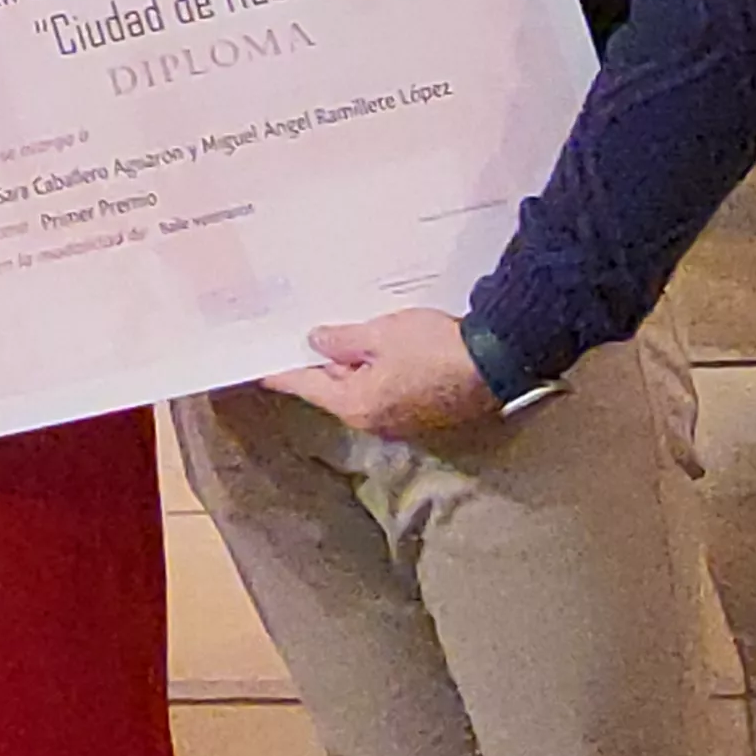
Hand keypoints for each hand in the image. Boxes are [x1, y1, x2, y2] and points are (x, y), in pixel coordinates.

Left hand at [259, 308, 499, 439]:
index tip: (260, 368)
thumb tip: (315, 342)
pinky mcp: (422, 412)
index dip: (283, 372)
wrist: (495, 363)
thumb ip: (342, 340)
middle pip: (334, 390)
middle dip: (320, 364)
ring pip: (361, 390)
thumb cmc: (434, 348)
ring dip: (351, 366)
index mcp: (356, 405)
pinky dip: (375, 371)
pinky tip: (376, 348)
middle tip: (300, 338)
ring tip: (339, 336)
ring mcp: (400, 420)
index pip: (307, 386)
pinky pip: (385, 390)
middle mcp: (374, 421)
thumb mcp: (380, 334)